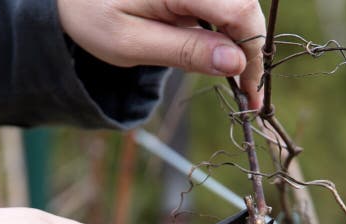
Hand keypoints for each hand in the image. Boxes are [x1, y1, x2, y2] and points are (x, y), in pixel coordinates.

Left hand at [56, 0, 265, 108]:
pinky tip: (221, 56)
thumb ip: (185, 52)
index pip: (239, 12)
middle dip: (251, 50)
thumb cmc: (93, 16)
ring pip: (238, 6)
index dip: (252, 53)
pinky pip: (223, 5)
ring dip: (241, 42)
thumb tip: (236, 63)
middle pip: (244, 7)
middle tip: (246, 93)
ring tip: (237, 79)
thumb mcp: (131, 44)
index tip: (250, 92)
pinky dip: (227, 31)